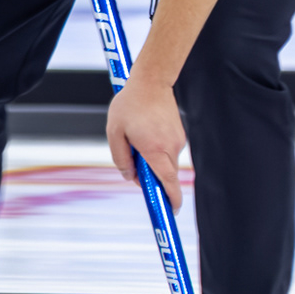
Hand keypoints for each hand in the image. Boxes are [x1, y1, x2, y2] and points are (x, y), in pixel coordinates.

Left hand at [106, 78, 186, 211]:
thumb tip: (131, 177)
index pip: (168, 183)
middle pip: (165, 175)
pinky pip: (167, 152)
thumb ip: (121, 158)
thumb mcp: (115, 132)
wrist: (150, 81)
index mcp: (155, 150)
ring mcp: (178, 141)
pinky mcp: (179, 135)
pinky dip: (157, 151)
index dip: (171, 200)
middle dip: (151, 177)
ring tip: (135, 139)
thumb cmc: (129, 105)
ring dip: (152, 161)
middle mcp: (171, 148)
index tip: (170, 212)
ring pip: (165, 163)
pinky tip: (144, 134)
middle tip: (134, 164)